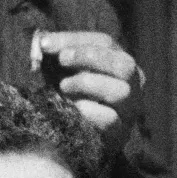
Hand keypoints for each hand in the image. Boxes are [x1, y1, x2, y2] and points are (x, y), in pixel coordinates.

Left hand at [34, 30, 144, 153]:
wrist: (72, 137)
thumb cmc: (68, 96)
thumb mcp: (63, 70)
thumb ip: (56, 53)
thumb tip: (43, 42)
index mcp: (120, 65)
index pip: (106, 43)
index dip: (75, 40)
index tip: (45, 43)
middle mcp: (133, 87)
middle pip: (124, 65)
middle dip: (89, 57)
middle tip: (62, 60)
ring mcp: (129, 112)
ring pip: (122, 91)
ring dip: (88, 84)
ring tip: (64, 87)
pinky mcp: (120, 135)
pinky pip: (110, 120)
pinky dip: (88, 111)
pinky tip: (72, 107)